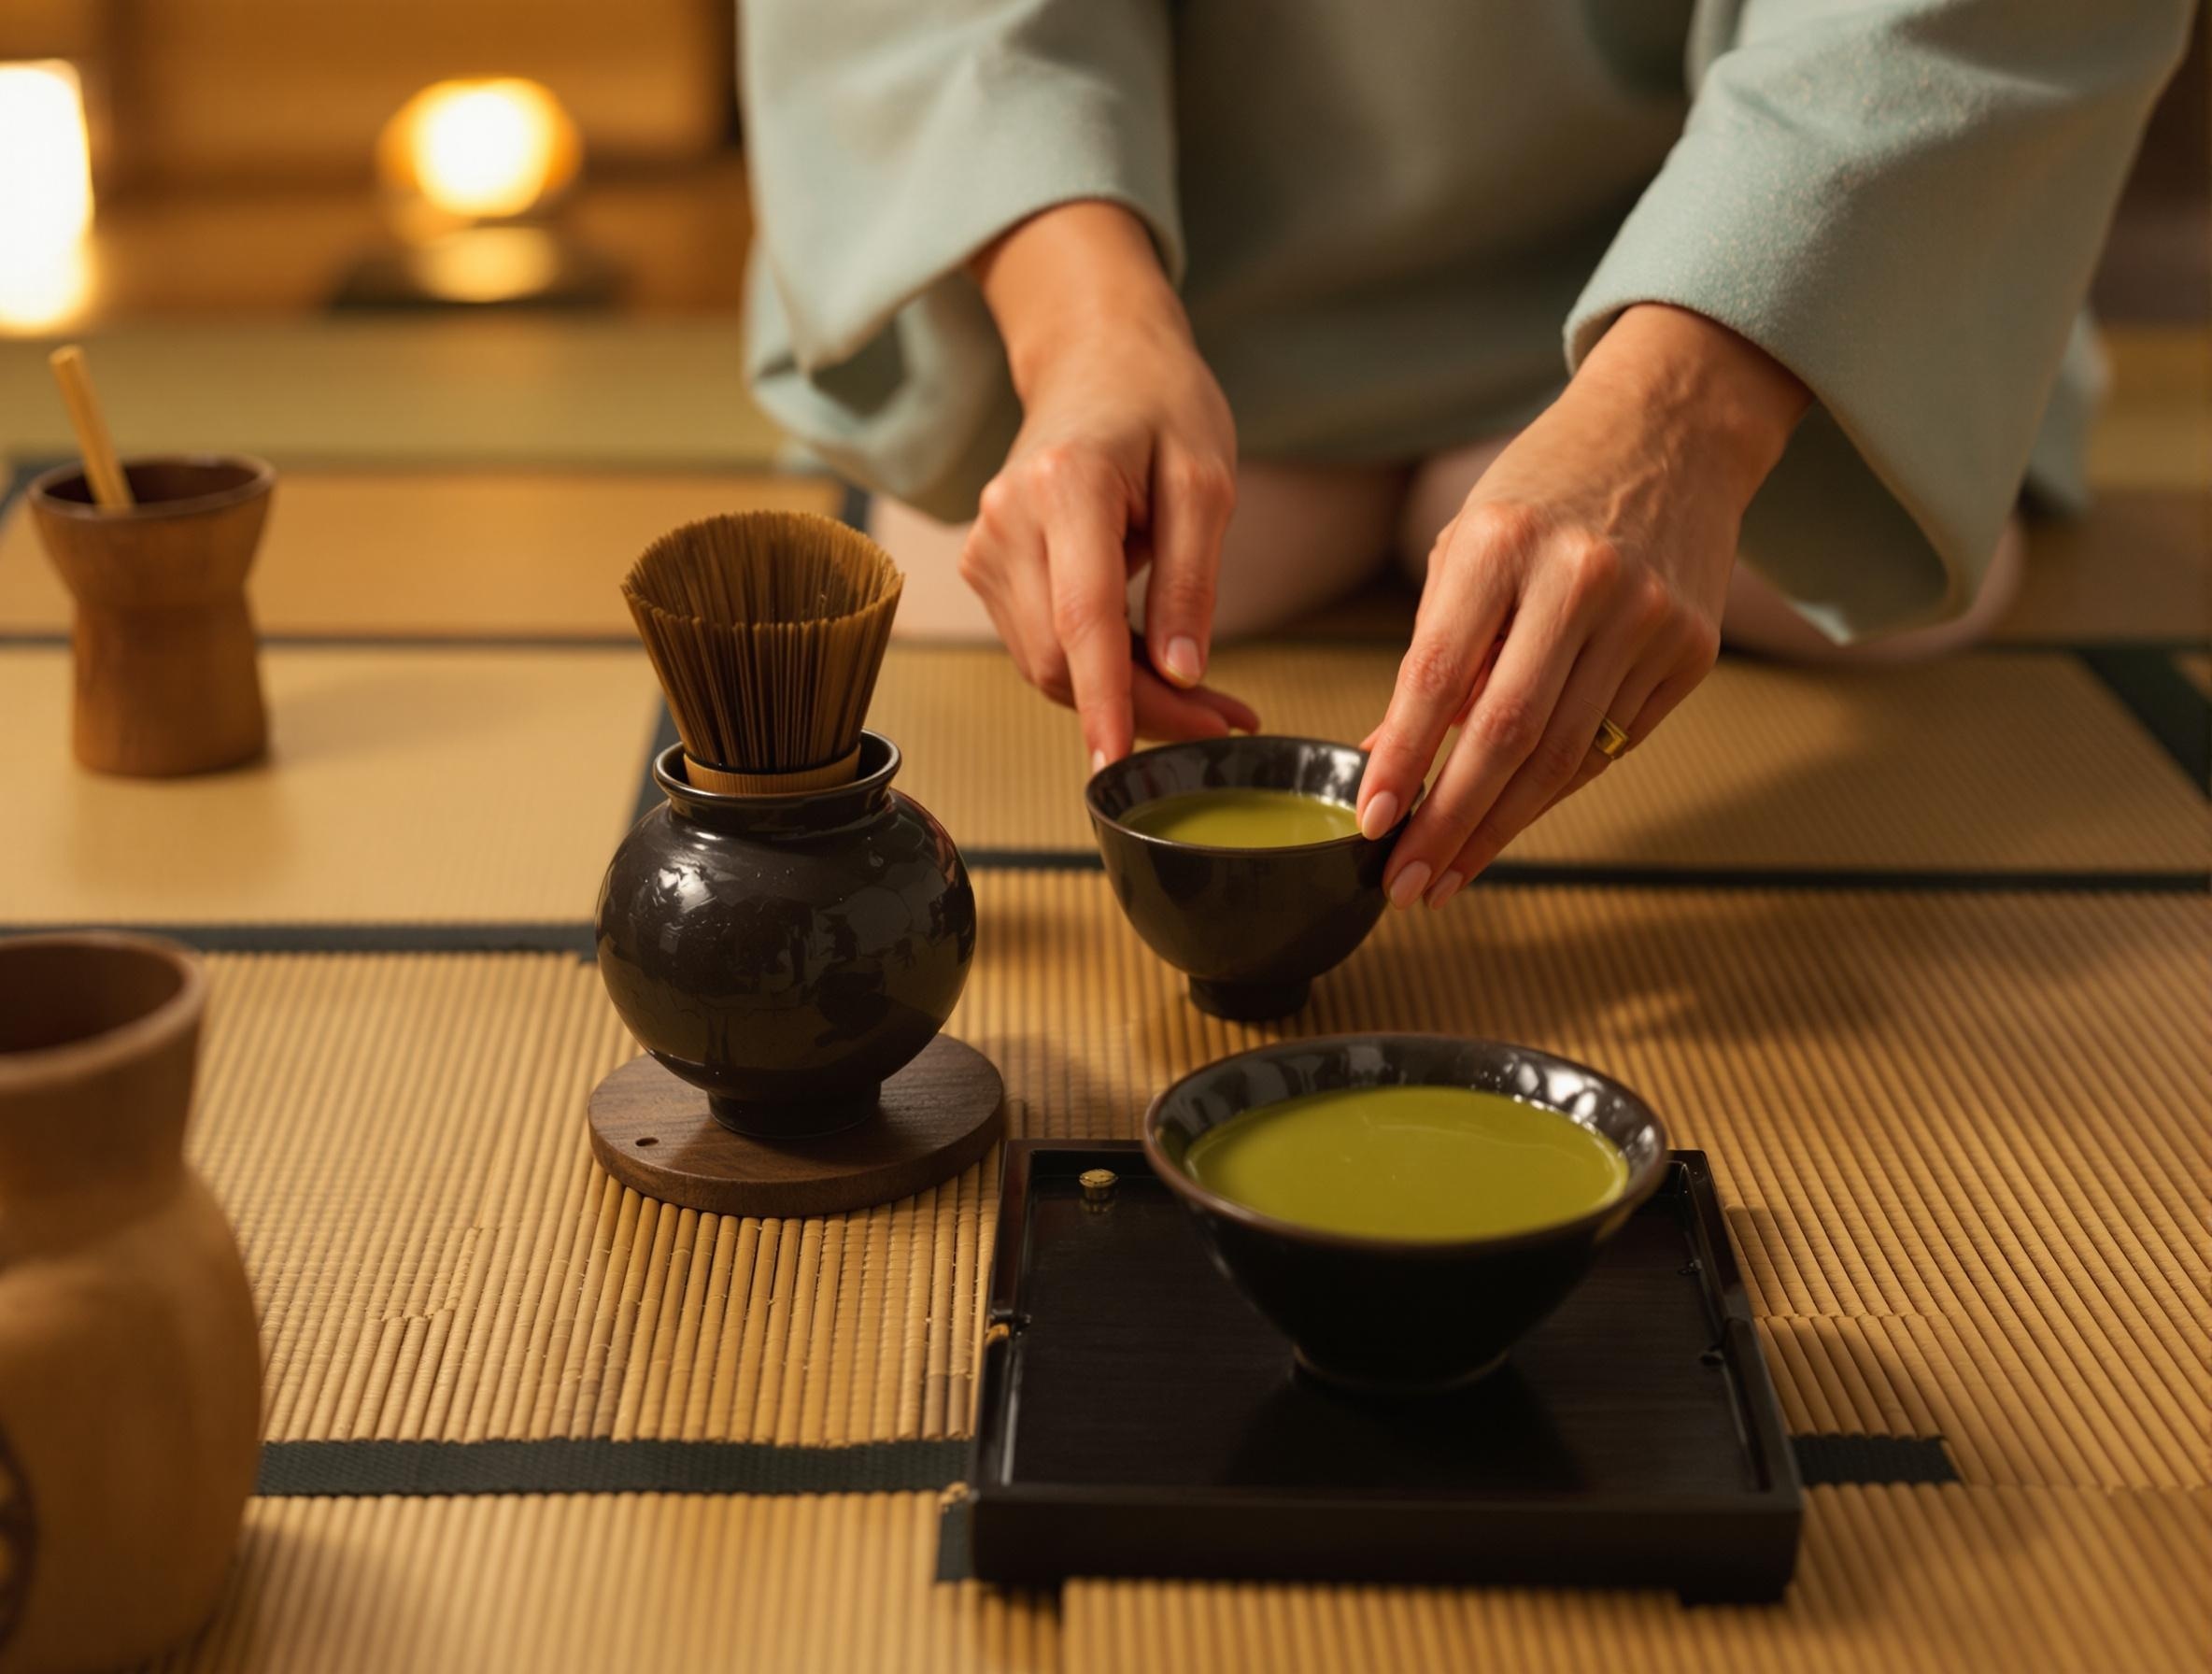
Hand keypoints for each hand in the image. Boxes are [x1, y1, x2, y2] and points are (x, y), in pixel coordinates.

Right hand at [962, 202, 1257, 767]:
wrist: (1095, 359)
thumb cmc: (1161, 407)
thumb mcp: (1206, 482)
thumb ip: (1192, 580)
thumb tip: (1182, 674)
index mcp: (1067, 486)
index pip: (1082, 618)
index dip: (1105, 699)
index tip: (1119, 764)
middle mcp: (1007, 521)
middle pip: (1061, 658)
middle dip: (1142, 709)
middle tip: (1230, 721)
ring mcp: (986, 547)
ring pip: (1047, 666)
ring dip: (1123, 698)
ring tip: (1207, 695)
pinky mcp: (987, 570)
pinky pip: (1042, 647)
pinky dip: (1098, 672)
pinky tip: (1154, 664)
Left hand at [1355, 305, 1808, 906]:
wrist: (1671, 434)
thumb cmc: (1543, 495)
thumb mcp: (1468, 548)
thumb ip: (1431, 653)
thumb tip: (1386, 761)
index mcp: (1503, 544)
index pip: (1438, 675)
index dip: (1403, 760)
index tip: (1368, 824)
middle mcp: (1580, 580)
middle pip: (1508, 735)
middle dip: (1449, 823)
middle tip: (1404, 885)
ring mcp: (1647, 618)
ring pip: (1563, 757)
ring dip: (1497, 829)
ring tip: (1445, 876)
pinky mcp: (1692, 651)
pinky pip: (1610, 744)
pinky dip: (1553, 791)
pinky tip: (1509, 822)